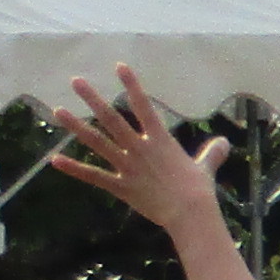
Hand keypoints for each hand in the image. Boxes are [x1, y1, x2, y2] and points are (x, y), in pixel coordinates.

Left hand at [46, 70, 233, 237]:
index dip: (131, 85)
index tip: (119, 67)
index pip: (144, 106)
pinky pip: (93, 175)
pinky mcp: (120, 185)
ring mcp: (127, 166)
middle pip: (112, 119)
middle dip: (93, 99)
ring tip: (58, 111)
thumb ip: (211, 153)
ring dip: (76, 126)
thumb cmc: (199, 190)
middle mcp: (139, 148)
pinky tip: (54, 159)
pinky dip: (74, 168)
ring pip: (97, 141)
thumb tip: (225, 143)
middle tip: (76, 81)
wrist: (190, 213)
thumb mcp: (205, 168)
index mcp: (160, 140)